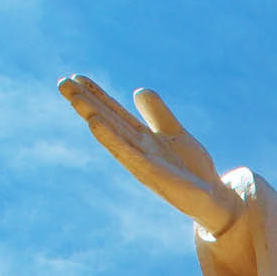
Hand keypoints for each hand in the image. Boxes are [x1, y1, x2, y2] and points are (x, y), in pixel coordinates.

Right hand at [58, 75, 242, 236]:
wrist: (215, 198)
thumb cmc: (192, 169)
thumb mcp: (174, 132)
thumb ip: (157, 113)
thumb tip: (138, 90)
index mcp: (141, 139)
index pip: (115, 113)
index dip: (97, 95)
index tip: (76, 77)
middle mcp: (137, 150)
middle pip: (108, 121)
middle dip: (86, 103)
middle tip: (61, 83)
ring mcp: (142, 162)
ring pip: (113, 135)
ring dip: (93, 117)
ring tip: (75, 99)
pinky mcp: (152, 174)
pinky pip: (128, 153)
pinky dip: (111, 138)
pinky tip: (95, 123)